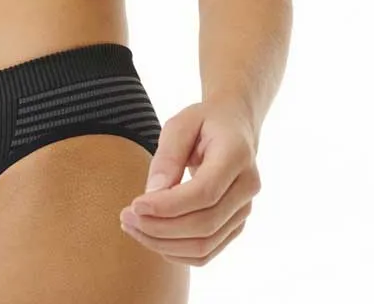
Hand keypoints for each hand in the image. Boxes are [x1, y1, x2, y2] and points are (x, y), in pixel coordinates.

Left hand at [118, 95, 260, 266]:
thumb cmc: (204, 122)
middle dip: (159, 227)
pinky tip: (150, 236)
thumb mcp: (181, 124)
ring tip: (132, 227)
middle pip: (204, 224)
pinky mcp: (235, 225)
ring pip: (205, 246)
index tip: (135, 205)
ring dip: (163, 244)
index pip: (205, 192)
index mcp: (237, 154)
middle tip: (126, 217)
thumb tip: (152, 195)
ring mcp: (244, 210)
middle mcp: (247, 187)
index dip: (168, 205)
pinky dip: (175, 251)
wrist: (234, 126)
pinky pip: (206, 252)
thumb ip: (168, 156)